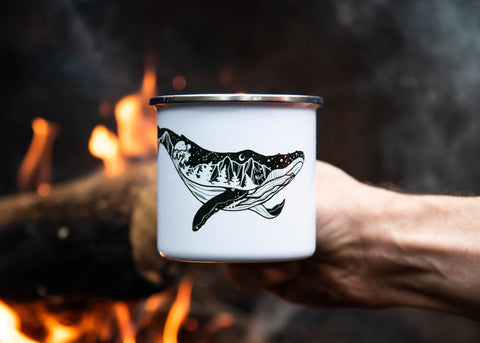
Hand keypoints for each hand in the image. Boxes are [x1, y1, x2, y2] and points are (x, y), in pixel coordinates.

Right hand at [226, 161, 398, 307]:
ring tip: (281, 256)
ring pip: (232, 254)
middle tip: (229, 229)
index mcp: (278, 188)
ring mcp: (274, 248)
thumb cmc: (345, 209)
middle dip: (226, 231)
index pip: (235, 189)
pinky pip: (246, 277)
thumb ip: (264, 182)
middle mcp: (274, 219)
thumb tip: (238, 179)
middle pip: (227, 224)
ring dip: (247, 257)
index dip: (221, 194)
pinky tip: (287, 269)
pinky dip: (257, 275)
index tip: (210, 195)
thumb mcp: (300, 185)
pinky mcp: (277, 276)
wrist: (379, 253)